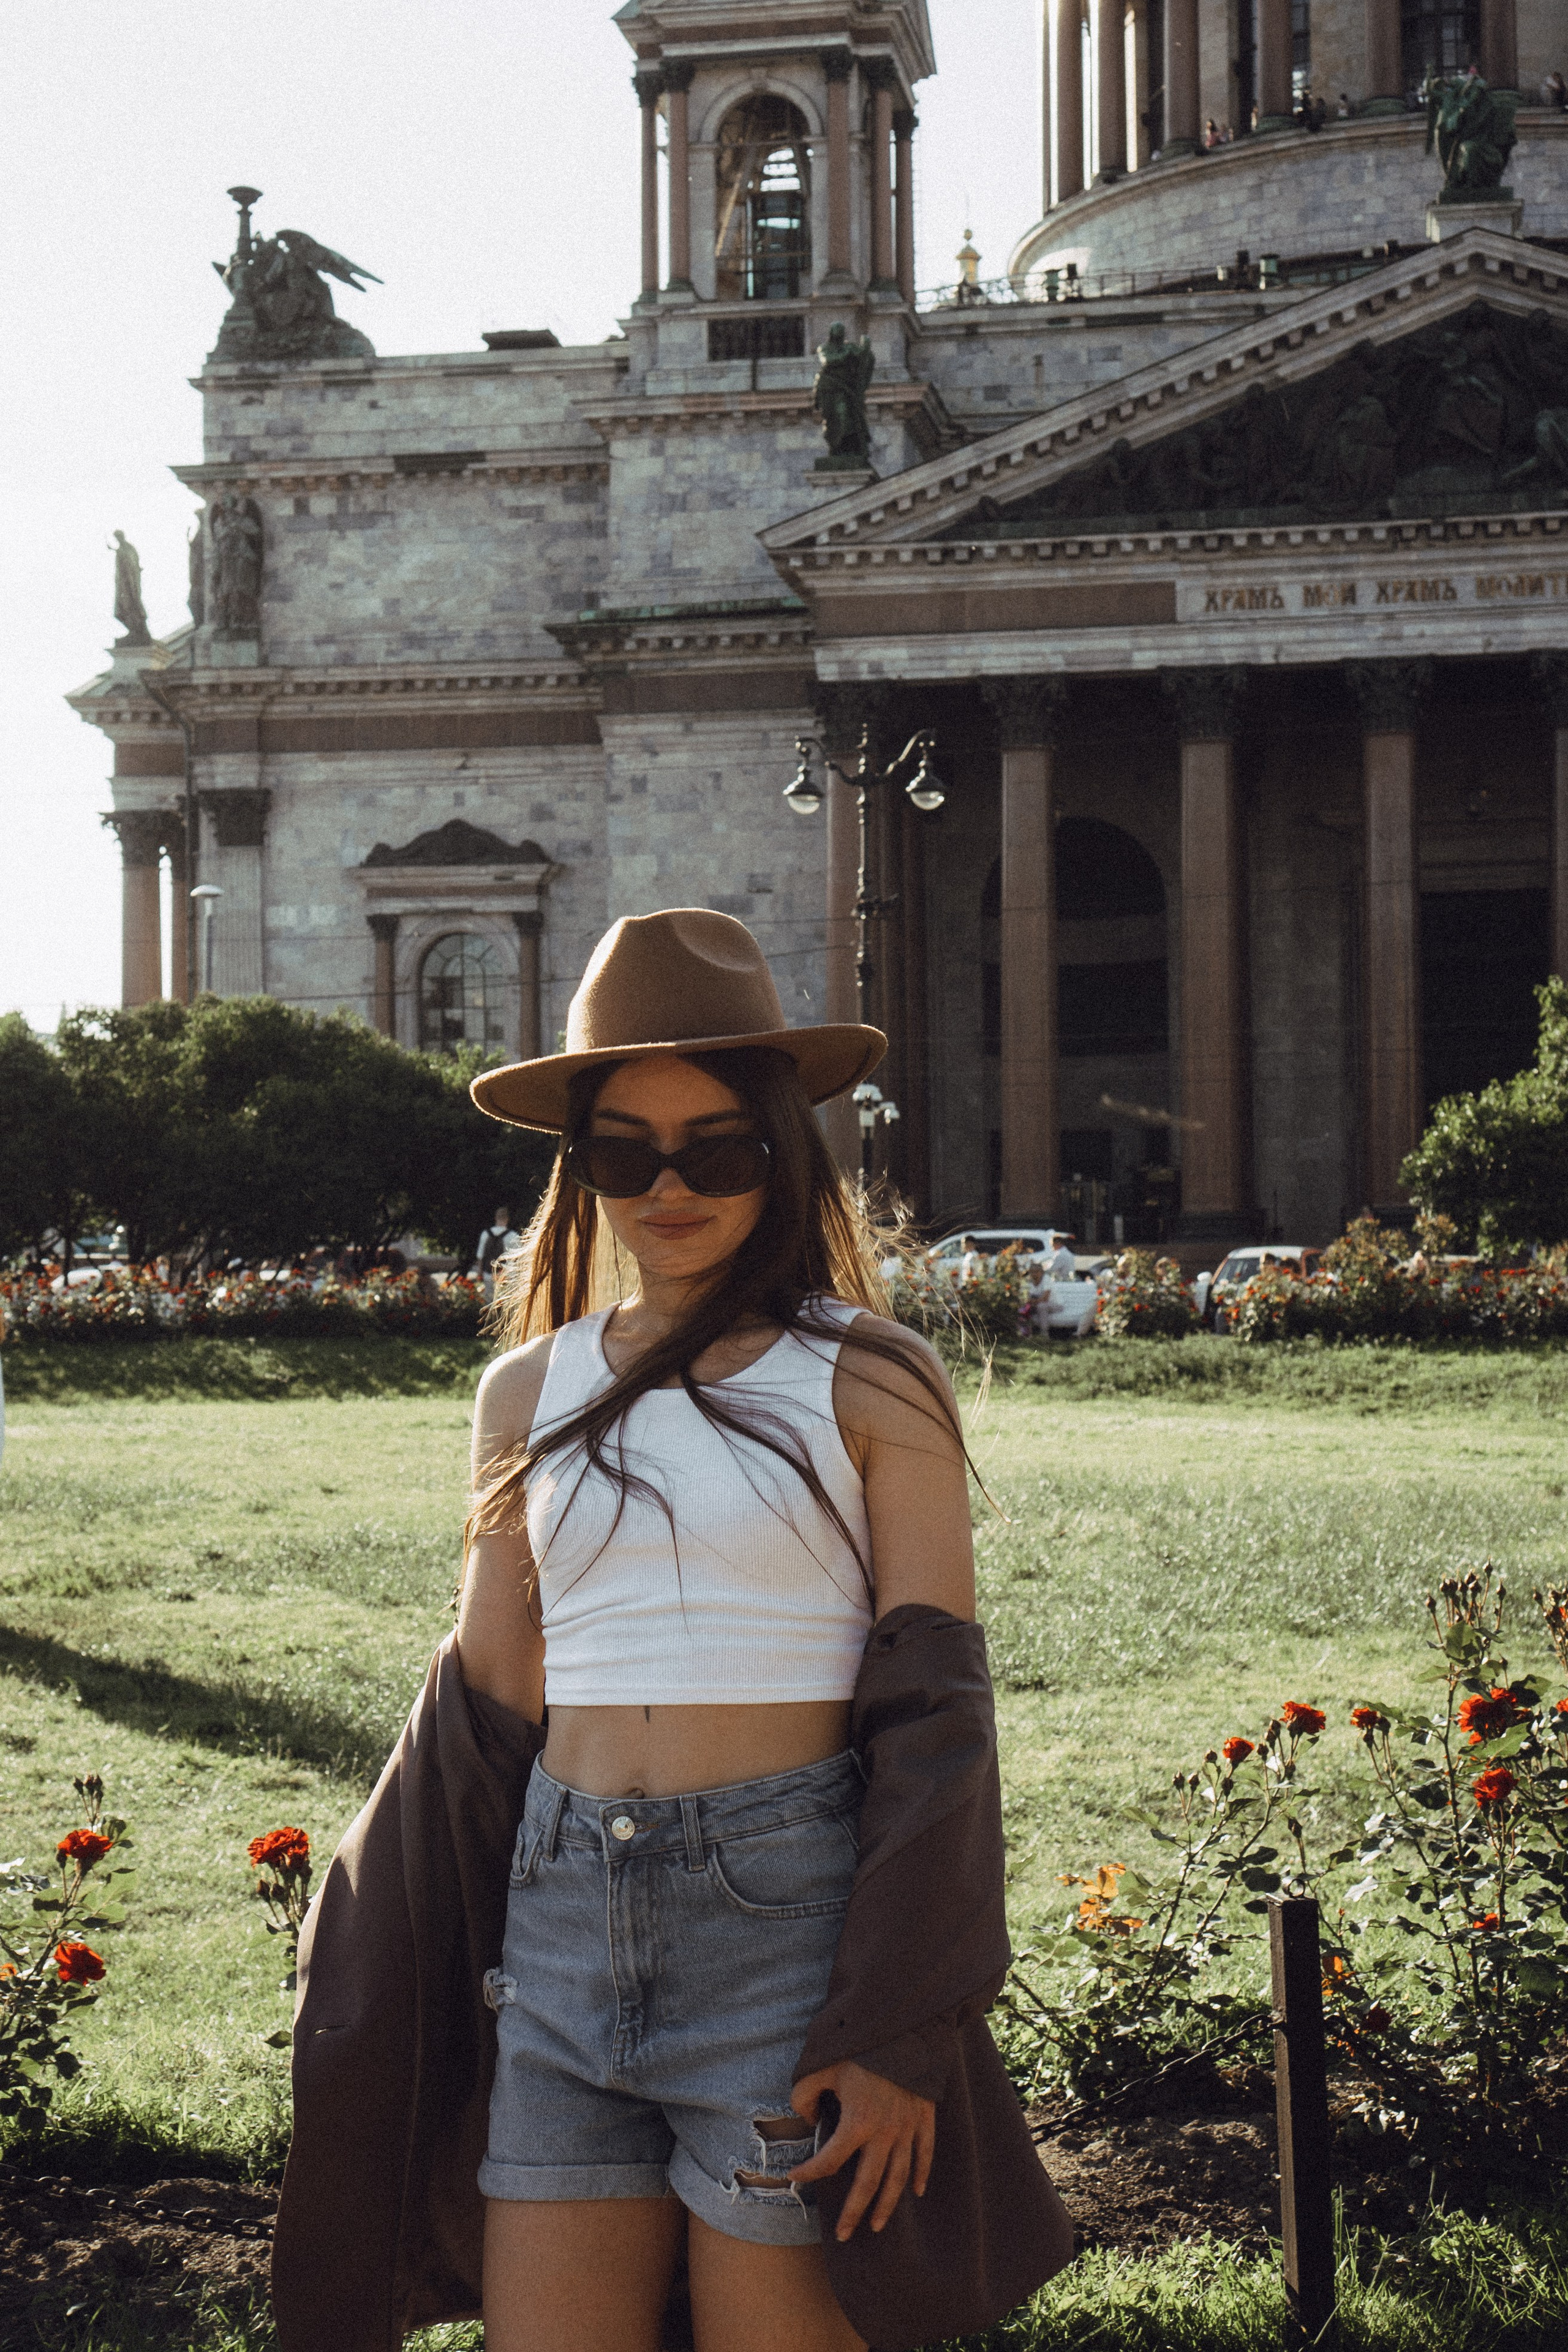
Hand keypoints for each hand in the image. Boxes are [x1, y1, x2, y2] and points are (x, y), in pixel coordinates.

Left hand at [788, 2060, 935, 2239]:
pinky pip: (925, 2153)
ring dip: (888, 2204)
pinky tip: (916, 2191)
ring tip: (878, 2225)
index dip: (809, 2171)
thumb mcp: (822, 2065)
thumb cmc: (860, 2044)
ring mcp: (908, 2127)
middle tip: (843, 2235)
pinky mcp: (924, 2116)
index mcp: (857, 2121)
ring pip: (898, 2177)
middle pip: (869, 2184)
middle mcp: (885, 2132)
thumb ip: (804, 2094)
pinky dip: (921, 2174)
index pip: (830, 2160)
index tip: (794, 2176)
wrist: (905, 2026)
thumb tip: (806, 2120)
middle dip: (854, 2212)